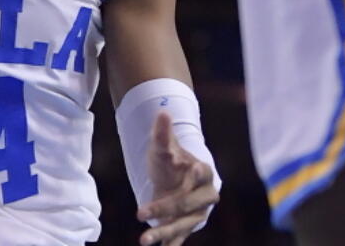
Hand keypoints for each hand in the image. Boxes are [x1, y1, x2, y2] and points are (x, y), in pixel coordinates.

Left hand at [137, 113, 218, 244]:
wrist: (171, 177)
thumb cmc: (169, 160)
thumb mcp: (163, 147)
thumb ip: (163, 132)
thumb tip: (163, 111)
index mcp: (202, 172)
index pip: (201, 174)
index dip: (195, 174)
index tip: (190, 170)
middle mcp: (204, 195)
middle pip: (188, 204)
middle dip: (165, 208)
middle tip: (140, 211)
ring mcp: (197, 213)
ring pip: (183, 224)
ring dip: (164, 232)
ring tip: (143, 239)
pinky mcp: (188, 224)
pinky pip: (180, 236)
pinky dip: (171, 243)